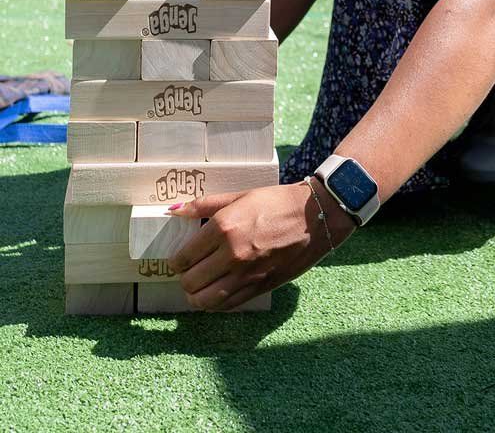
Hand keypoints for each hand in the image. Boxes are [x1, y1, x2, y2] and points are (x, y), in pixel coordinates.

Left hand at [166, 181, 356, 310]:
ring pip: (204, 301)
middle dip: (185, 278)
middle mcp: (231, 254)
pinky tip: (217, 293)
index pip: (183, 258)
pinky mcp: (260, 287)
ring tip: (199, 287)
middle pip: (190, 282)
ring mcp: (246, 275)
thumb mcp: (240, 195)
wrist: (314, 216)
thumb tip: (173, 211)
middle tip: (190, 271)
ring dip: (196, 297)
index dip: (176, 261)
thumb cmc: (277, 201)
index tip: (180, 259)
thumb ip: (204, 205)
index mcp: (223, 227)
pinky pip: (227, 306)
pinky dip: (215, 304)